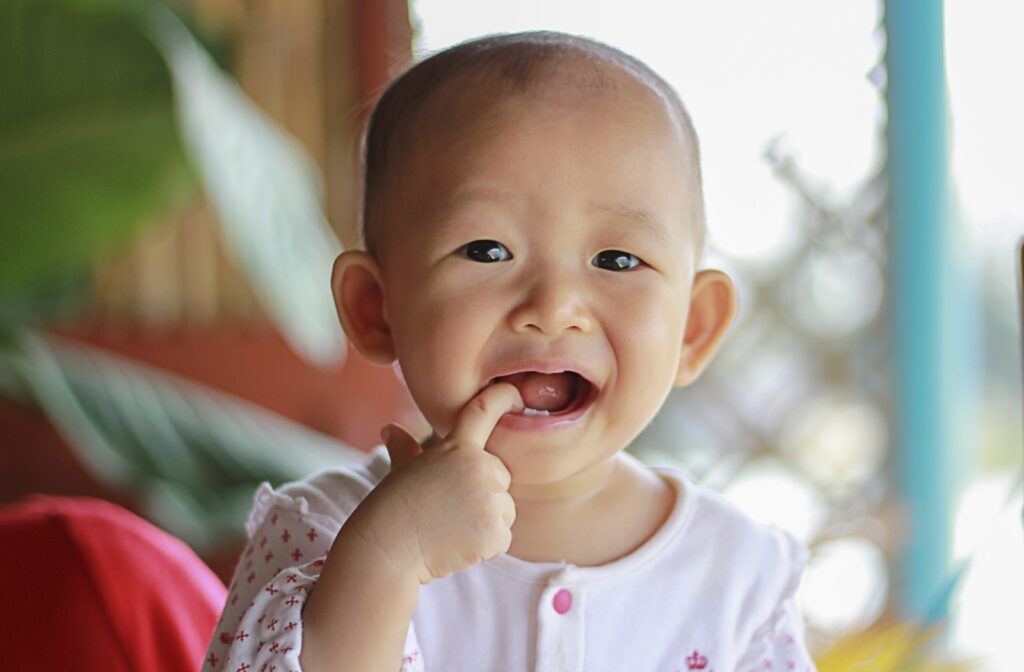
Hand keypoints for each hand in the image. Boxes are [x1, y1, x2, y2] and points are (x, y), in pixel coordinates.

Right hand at [350, 383, 522, 584]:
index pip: (483, 413)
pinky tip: (458, 544)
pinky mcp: (496, 530)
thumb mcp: (400, 471)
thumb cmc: (390, 509)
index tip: (515, 394)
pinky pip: (503, 535)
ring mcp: (490, 499)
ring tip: (450, 527)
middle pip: (500, 473)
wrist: (386, 550)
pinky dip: (486, 544)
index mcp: (456, 447)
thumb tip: (390, 430)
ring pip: (505, 508)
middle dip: (484, 489)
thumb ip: (405, 449)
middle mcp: (478, 467)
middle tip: (450, 507)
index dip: (502, 398)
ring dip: (485, 519)